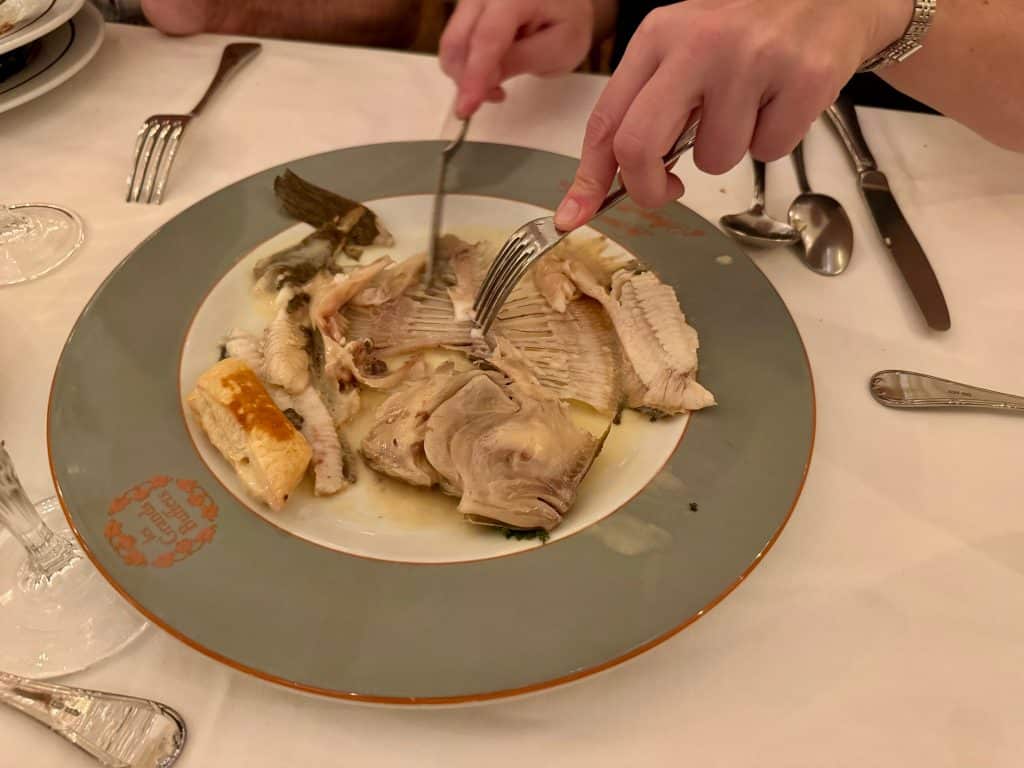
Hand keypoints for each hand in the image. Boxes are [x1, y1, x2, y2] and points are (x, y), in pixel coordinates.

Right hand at [440, 0, 596, 118]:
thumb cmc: (569, 21)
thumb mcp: (559, 48)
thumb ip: (520, 61)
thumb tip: (485, 79)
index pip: (487, 38)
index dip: (474, 75)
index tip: (466, 109)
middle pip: (456, 40)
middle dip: (467, 78)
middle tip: (496, 95)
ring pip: (451, 43)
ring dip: (466, 73)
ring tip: (498, 82)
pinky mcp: (466, 8)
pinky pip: (456, 41)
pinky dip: (468, 63)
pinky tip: (491, 68)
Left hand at [554, 0, 911, 229]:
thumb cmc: (748, 32)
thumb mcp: (685, 50)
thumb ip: (648, 105)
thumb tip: (612, 179)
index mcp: (659, 35)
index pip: (607, 119)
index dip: (588, 177)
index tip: (574, 214)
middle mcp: (699, 42)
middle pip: (641, 145)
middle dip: (648, 188)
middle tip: (669, 191)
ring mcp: (752, 59)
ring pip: (715, 159)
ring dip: (729, 150)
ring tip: (749, 106)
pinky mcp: (803, 78)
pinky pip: (768, 152)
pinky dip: (774, 140)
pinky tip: (781, 101)